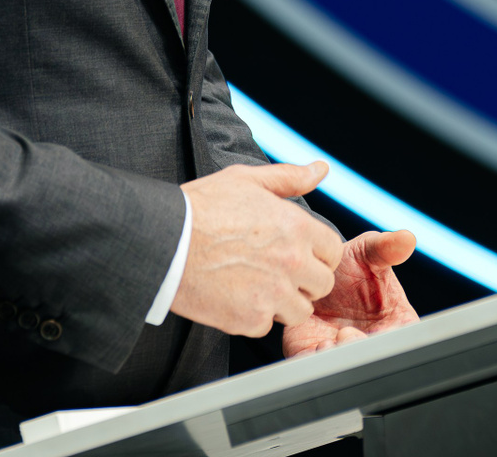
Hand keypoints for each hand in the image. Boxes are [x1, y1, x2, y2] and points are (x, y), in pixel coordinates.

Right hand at [171, 162, 344, 336]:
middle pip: (323, 285)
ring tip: (255, 286)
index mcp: (296, 227)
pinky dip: (253, 316)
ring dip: (282, 302)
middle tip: (276, 272)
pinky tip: (234, 296)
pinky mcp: (251, 319)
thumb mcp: (246, 180)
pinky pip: (267, 326)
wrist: (163, 242)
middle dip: (304, 281)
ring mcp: (273, 293)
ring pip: (300, 311)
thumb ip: (289, 177)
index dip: (316, 254)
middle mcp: (292, 261)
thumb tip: (320, 169)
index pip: (333, 252)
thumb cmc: (200, 208)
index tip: (297, 254)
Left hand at [281, 230, 419, 356]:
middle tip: (347, 333)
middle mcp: (372, 343)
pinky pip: (318, 370)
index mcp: (396, 324)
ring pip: (347, 369)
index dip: (391, 341)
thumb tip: (406, 238)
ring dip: (339, 358)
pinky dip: (318, 362)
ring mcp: (343, 353)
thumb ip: (386, 247)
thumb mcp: (368, 252)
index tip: (379, 331)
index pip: (402, 341)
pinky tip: (317, 344)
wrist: (311, 271)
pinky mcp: (315, 357)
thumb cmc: (349, 265)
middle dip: (361, 351)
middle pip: (375, 361)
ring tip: (328, 341)